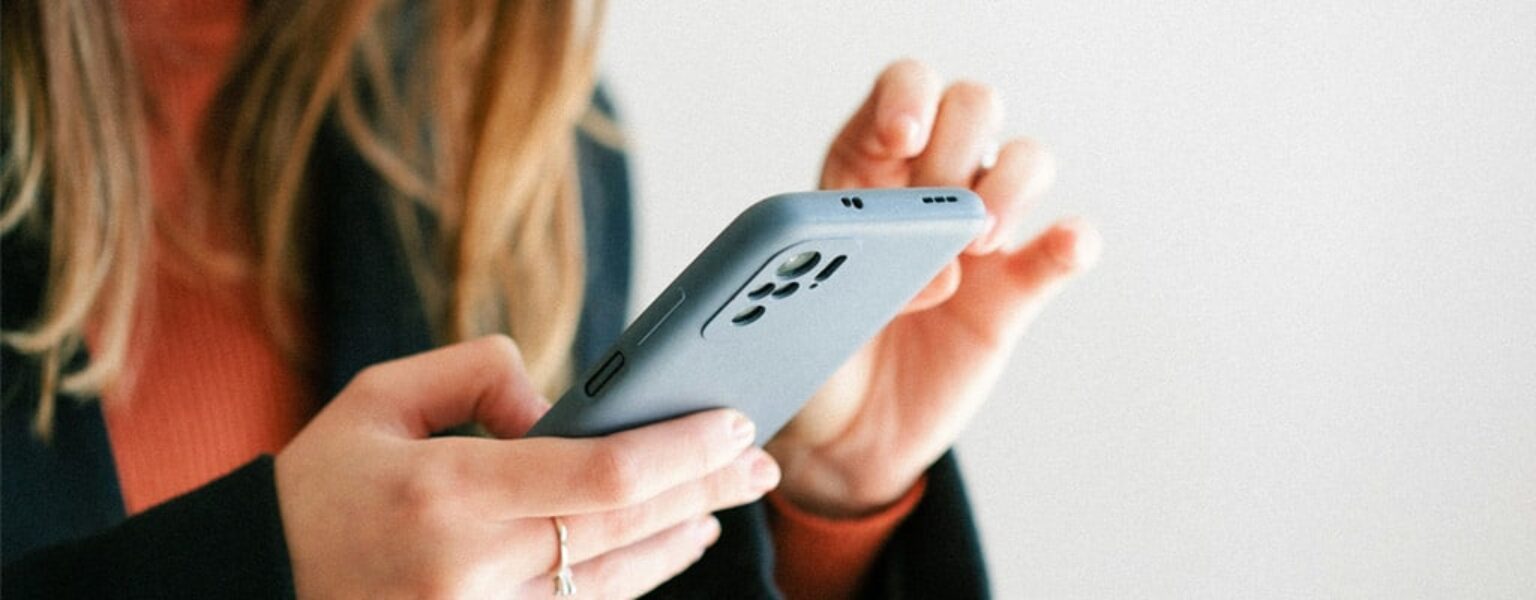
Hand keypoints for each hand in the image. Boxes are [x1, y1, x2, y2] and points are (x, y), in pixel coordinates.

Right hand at [276, 336, 780, 597]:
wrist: (252, 585)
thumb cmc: (317, 486)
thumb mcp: (377, 398)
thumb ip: (476, 375)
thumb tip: (558, 402)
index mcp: (447, 492)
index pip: (601, 474)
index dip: (682, 450)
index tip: (734, 422)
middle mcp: (471, 567)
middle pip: (625, 527)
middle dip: (706, 488)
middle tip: (759, 461)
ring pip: (614, 578)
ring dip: (680, 537)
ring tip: (724, 500)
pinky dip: (634, 575)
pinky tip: (668, 545)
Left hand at [767, 60, 1101, 516]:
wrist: (843, 437)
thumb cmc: (809, 359)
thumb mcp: (793, 314)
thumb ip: (841, 278)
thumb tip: (926, 267)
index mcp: (863, 173)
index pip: (901, 93)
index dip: (908, 97)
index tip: (903, 137)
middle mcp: (928, 189)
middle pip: (972, 108)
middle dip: (960, 145)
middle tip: (939, 209)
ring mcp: (979, 235)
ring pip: (1026, 159)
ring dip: (1011, 185)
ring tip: (977, 244)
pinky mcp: (1016, 289)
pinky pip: (1064, 247)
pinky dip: (1072, 240)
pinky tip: (1062, 248)